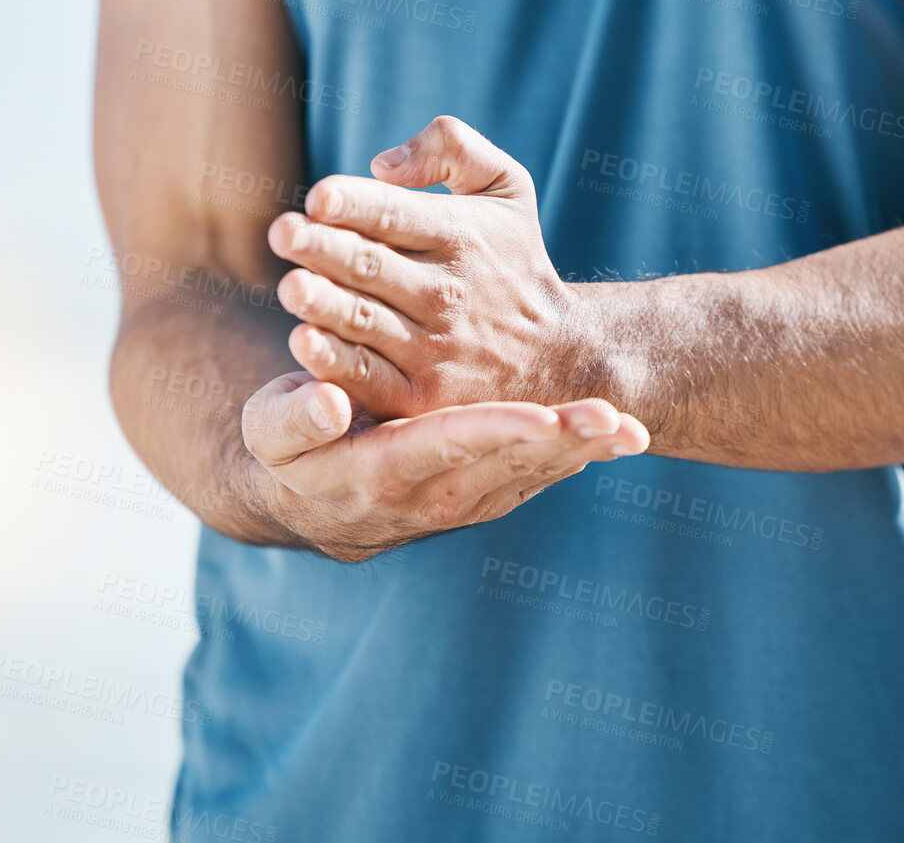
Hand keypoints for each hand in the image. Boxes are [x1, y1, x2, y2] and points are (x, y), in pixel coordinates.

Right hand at [242, 372, 646, 561]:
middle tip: (617, 421)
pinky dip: (578, 457)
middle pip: (509, 464)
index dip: (497, 431)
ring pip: (534, 475)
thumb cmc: (286, 447)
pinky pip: (538, 476)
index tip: (544, 417)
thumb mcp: (269, 430)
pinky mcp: (486, 494)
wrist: (308, 499)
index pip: (447, 445)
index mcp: (382, 473)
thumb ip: (293, 416)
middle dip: (566, 442)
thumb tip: (325, 401)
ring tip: (634, 429)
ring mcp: (466, 501)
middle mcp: (433, 496)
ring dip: (586, 454)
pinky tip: (618, 435)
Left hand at [266, 116, 587, 417]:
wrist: (557, 353)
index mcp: (459, 235)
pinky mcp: (419, 395)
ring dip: (323, 304)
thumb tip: (381, 164)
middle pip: (371, 266)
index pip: (395, 214)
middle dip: (324, 249)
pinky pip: (368, 377)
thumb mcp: (506, 186)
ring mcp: (432, 347)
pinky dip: (335, 364)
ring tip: (291, 287)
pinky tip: (306, 345)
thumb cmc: (513, 258)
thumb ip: (452, 147)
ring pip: (363, 321)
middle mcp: (445, 291)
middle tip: (283, 233)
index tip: (319, 198)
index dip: (355, 204)